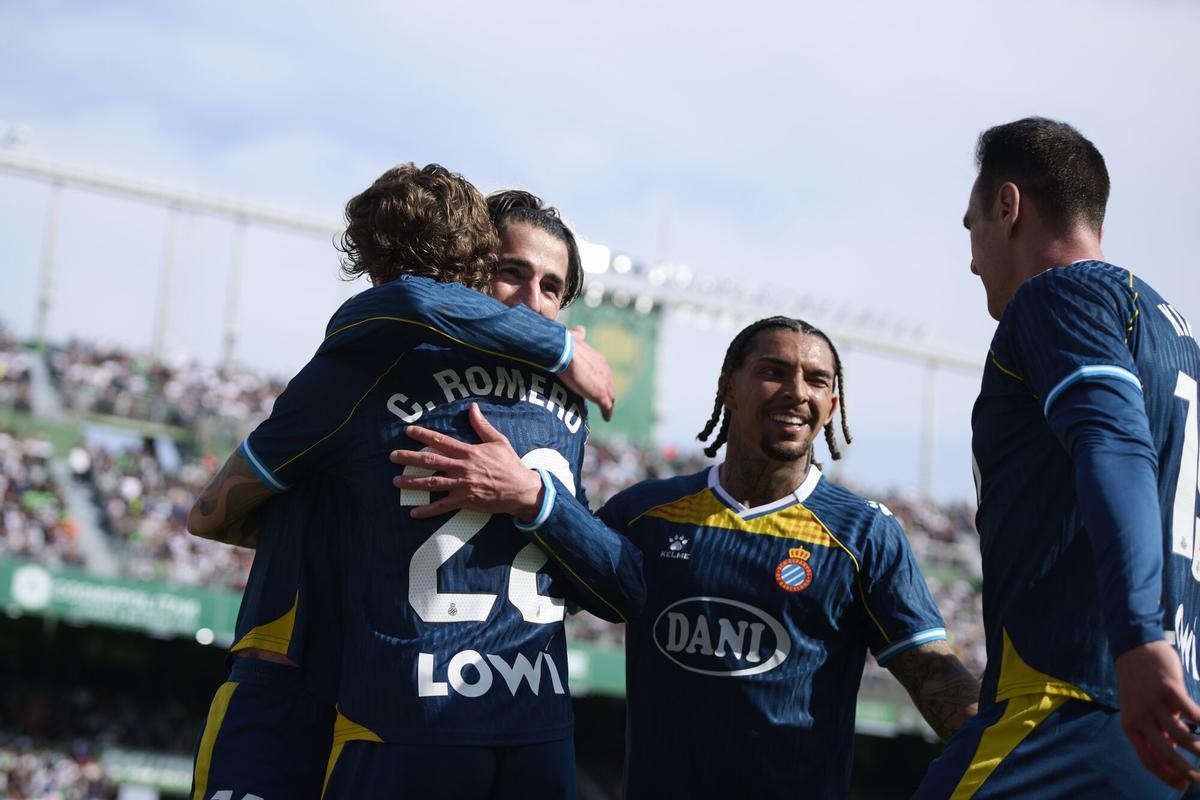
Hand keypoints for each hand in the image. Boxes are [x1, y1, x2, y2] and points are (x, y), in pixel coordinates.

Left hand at [389, 403, 543, 519]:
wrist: (521, 489)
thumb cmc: (510, 464)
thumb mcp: (498, 440)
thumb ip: (482, 425)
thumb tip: (472, 407)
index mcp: (469, 451)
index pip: (441, 441)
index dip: (423, 435)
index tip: (408, 431)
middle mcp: (462, 467)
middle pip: (430, 460)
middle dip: (409, 457)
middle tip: (392, 456)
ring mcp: (462, 485)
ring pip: (431, 483)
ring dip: (412, 482)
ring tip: (396, 481)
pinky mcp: (465, 500)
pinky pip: (442, 506)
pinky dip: (427, 510)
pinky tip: (413, 512)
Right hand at [561, 327, 614, 420]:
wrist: (566, 352)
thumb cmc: (566, 345)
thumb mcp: (574, 337)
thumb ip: (579, 336)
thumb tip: (580, 329)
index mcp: (598, 359)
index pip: (603, 371)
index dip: (601, 379)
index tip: (597, 384)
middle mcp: (604, 370)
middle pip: (609, 384)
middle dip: (607, 391)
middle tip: (605, 400)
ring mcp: (604, 383)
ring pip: (610, 396)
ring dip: (608, 403)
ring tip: (607, 410)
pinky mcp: (600, 394)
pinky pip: (607, 406)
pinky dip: (607, 412)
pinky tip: (607, 417)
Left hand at [1116, 640, 1199, 788]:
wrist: (1133, 648)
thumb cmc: (1139, 684)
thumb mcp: (1139, 710)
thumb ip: (1154, 731)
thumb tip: (1173, 756)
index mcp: (1130, 726)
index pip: (1148, 760)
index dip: (1167, 776)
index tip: (1183, 786)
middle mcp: (1140, 717)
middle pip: (1165, 753)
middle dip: (1188, 771)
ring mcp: (1154, 703)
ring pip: (1182, 736)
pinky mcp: (1169, 689)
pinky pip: (1192, 713)